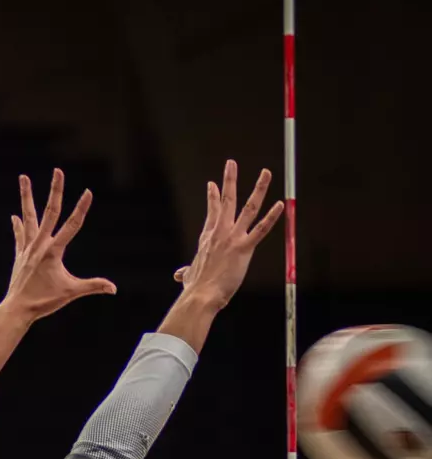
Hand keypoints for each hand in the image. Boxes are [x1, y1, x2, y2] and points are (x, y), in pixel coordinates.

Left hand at [2, 169, 115, 319]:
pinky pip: (20, 236)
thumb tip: (114, 289)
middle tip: (58, 170)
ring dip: (26, 196)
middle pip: (49, 212)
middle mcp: (39, 245)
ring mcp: (28, 248)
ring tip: (23, 177)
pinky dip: (18, 225)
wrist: (17, 309)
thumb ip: (93, 286)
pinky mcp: (20, 255)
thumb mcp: (71, 292)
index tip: (89, 191)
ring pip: (28, 217)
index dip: (81, 208)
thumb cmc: (44, 301)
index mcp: (53, 251)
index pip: (72, 225)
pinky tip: (15, 215)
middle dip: (56, 190)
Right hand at [171, 161, 284, 309]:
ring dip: (258, 188)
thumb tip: (179, 275)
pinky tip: (280, 205)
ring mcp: (232, 238)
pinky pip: (261, 229)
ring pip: (248, 208)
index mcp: (207, 238)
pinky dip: (272, 217)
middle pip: (227, 201)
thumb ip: (186, 272)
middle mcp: (220, 233)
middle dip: (229, 180)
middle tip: (231, 163)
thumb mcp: (189, 276)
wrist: (200, 295)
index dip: (212, 197)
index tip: (212, 184)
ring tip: (265, 172)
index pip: (212, 212)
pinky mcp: (244, 248)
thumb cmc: (195, 288)